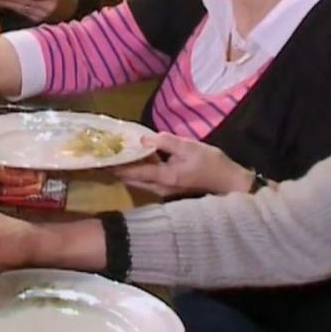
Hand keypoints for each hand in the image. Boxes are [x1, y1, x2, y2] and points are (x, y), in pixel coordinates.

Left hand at [112, 133, 251, 197]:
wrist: (229, 183)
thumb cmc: (211, 164)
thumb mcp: (189, 147)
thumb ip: (165, 142)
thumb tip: (143, 139)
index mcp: (163, 178)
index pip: (132, 173)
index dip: (116, 165)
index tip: (101, 158)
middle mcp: (159, 189)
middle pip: (131, 180)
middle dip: (117, 168)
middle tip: (104, 154)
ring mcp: (163, 192)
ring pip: (138, 182)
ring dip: (126, 170)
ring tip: (115, 155)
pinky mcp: (168, 190)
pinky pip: (146, 181)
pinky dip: (137, 171)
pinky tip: (135, 159)